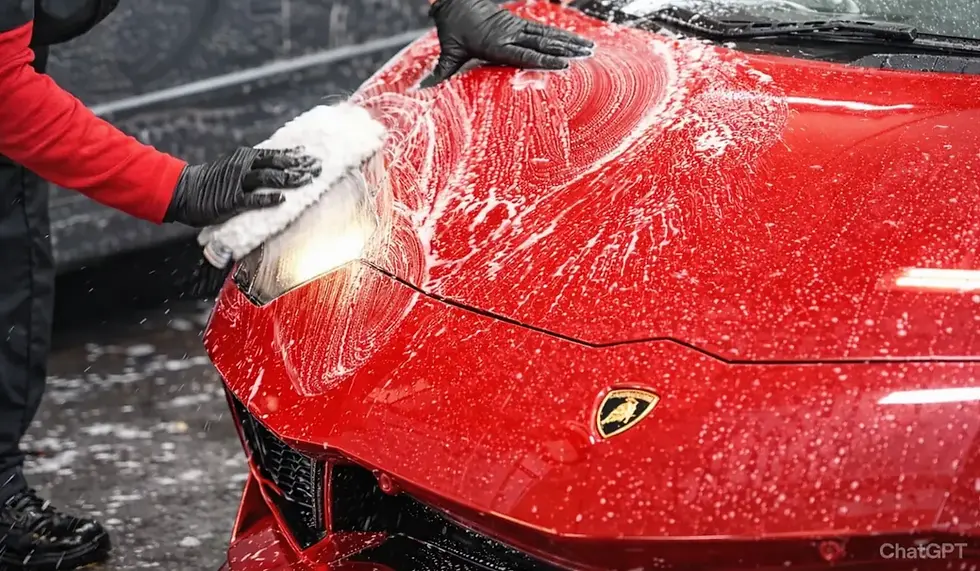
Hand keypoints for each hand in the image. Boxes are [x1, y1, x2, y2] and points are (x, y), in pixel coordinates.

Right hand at [163, 147, 321, 227]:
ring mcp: (237, 183)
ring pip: (268, 178)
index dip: (295, 156)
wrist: (185, 190)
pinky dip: (267, 199)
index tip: (313, 156)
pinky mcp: (230, 200)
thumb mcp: (234, 166)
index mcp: (246, 157)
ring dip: (289, 179)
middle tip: (318, 168)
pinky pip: (252, 199)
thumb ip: (255, 165)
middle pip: (277, 164)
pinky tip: (282, 200)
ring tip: (307, 180)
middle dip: (299, 166)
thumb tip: (280, 164)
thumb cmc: (213, 180)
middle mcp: (243, 166)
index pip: (276, 154)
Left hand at [421, 0, 593, 87]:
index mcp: (496, 44)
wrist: (454, 2)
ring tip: (589, 48)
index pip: (525, 53)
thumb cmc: (451, 29)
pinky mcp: (518, 22)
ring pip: (547, 34)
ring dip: (569, 41)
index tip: (565, 64)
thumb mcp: (446, 51)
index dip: (545, 59)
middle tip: (589, 55)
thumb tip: (422, 90)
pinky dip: (559, 34)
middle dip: (568, 49)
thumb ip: (440, 72)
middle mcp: (510, 34)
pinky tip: (573, 40)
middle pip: (544, 42)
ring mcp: (516, 27)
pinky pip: (542, 29)